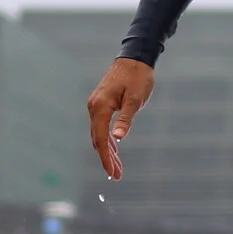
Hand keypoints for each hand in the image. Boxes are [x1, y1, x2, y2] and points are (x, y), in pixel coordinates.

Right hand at [86, 57, 155, 179]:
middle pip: (98, 139)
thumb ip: (126, 119)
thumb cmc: (138, 77)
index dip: (106, 158)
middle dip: (107, 158)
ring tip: (117, 168)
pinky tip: (114, 150)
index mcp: (101, 106)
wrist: (134, 58)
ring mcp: (96, 105)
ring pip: (99, 134)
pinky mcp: (102, 104)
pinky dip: (108, 140)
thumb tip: (118, 138)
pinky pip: (102, 126)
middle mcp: (94, 107)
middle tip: (117, 176)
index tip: (112, 173)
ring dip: (108, 151)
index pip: (101, 138)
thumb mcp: (136, 99)